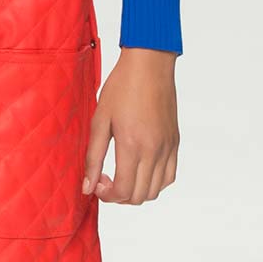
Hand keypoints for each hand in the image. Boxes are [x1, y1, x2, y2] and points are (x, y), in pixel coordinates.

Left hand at [82, 48, 178, 206]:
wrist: (149, 64)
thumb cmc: (122, 87)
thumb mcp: (99, 120)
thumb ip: (93, 157)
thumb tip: (87, 187)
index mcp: (132, 145)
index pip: (122, 191)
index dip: (106, 196)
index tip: (97, 183)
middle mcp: (153, 150)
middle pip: (138, 196)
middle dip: (118, 196)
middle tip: (106, 180)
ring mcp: (167, 148)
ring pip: (155, 191)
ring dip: (136, 192)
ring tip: (122, 175)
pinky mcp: (174, 143)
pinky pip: (169, 176)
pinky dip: (154, 183)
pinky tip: (140, 169)